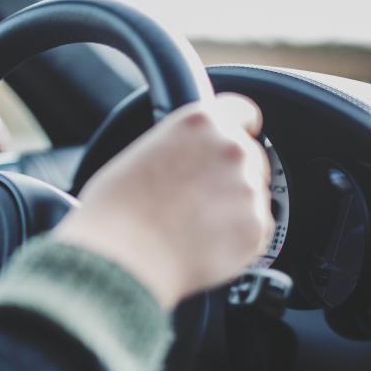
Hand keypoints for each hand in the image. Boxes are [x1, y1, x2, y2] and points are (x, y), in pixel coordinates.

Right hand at [53, 94, 272, 309]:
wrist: (122, 259)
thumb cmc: (115, 212)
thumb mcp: (137, 158)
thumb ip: (174, 149)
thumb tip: (183, 163)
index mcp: (199, 123)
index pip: (242, 111)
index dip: (238, 127)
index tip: (236, 138)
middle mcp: (230, 148)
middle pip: (249, 157)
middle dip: (228, 176)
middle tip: (195, 200)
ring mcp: (248, 189)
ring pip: (250, 197)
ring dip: (230, 210)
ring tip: (190, 228)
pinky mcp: (256, 228)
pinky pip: (252, 231)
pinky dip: (233, 241)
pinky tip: (200, 245)